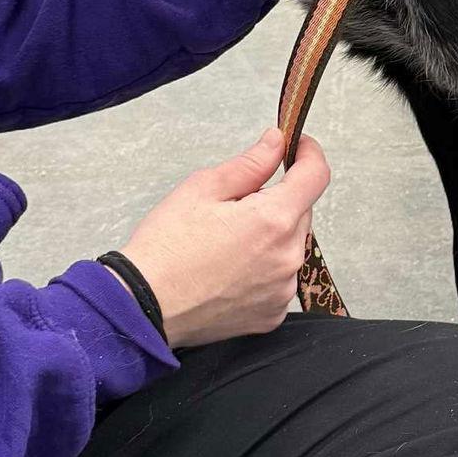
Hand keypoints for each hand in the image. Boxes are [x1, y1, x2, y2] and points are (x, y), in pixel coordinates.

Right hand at [110, 128, 330, 348]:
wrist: (141, 309)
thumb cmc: (165, 249)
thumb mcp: (203, 188)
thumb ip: (250, 163)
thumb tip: (276, 142)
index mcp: (274, 219)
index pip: (316, 175)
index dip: (308, 154)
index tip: (297, 147)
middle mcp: (287, 257)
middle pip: (301, 212)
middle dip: (279, 200)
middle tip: (237, 206)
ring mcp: (282, 290)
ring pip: (290, 246)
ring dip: (272, 236)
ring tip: (227, 243)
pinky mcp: (271, 315)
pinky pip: (280, 280)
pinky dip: (264, 269)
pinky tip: (230, 271)